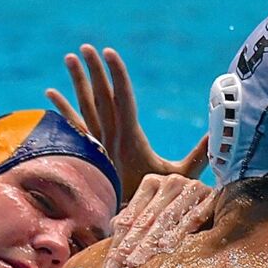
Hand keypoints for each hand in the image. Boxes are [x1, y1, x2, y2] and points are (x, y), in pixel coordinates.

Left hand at [46, 44, 207, 202]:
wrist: (126, 220)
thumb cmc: (155, 198)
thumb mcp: (180, 175)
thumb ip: (199, 155)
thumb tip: (217, 136)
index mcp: (131, 136)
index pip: (122, 97)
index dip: (116, 74)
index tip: (109, 52)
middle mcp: (111, 136)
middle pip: (101, 96)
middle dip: (94, 70)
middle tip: (85, 47)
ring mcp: (98, 143)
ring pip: (84, 106)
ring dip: (77, 82)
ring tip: (69, 58)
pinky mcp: (89, 151)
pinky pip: (72, 125)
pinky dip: (61, 108)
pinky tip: (50, 94)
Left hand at [103, 173, 213, 267]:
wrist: (223, 198)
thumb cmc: (183, 211)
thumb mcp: (155, 213)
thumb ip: (134, 220)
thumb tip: (113, 227)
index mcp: (151, 183)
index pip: (130, 217)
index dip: (119, 242)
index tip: (110, 266)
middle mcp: (170, 182)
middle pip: (146, 219)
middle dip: (131, 246)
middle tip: (119, 267)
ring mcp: (191, 188)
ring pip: (165, 219)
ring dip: (150, 242)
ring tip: (136, 262)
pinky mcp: (212, 197)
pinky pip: (193, 217)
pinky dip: (179, 232)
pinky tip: (166, 247)